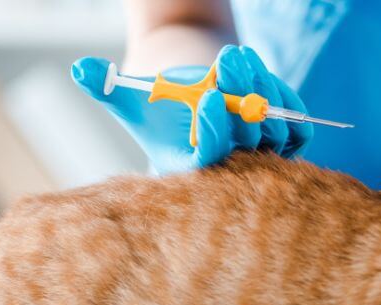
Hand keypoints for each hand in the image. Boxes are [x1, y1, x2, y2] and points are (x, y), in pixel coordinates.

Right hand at [71, 45, 312, 174]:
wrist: (194, 104)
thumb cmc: (159, 107)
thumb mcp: (129, 97)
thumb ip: (104, 87)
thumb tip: (81, 68)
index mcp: (193, 171)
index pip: (213, 157)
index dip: (215, 130)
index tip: (209, 95)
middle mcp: (231, 171)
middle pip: (249, 139)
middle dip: (241, 96)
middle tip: (229, 61)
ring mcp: (261, 159)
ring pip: (276, 130)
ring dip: (262, 88)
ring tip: (238, 58)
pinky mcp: (285, 146)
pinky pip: (298, 129)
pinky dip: (285, 99)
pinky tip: (259, 72)